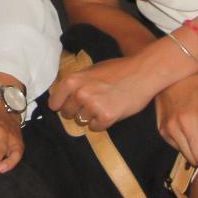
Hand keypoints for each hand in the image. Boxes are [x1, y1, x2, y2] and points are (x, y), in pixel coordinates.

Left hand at [47, 54, 162, 131]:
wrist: (143, 72)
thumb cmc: (118, 70)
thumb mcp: (91, 70)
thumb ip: (76, 83)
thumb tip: (60, 96)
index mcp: (72, 81)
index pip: (54, 103)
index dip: (61, 105)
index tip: (68, 105)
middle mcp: (79, 94)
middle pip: (68, 114)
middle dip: (77, 111)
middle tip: (92, 103)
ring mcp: (92, 106)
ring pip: (82, 121)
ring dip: (91, 116)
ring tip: (105, 103)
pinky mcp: (106, 116)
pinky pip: (95, 127)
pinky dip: (102, 122)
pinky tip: (111, 110)